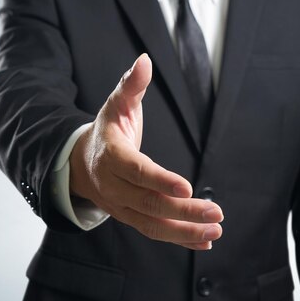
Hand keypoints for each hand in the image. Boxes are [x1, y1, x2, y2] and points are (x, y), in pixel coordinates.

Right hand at [70, 53, 223, 249]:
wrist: (82, 162)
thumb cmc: (108, 130)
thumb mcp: (116, 103)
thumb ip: (132, 85)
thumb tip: (145, 60)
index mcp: (111, 156)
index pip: (137, 171)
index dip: (161, 181)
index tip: (187, 187)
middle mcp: (113, 186)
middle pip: (149, 203)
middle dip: (183, 211)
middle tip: (216, 212)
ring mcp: (120, 206)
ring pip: (152, 224)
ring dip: (185, 230)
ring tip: (215, 229)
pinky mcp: (130, 218)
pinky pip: (154, 232)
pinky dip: (179, 238)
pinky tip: (205, 240)